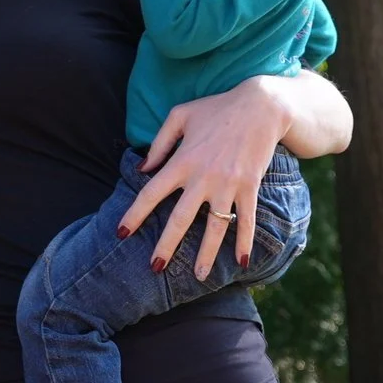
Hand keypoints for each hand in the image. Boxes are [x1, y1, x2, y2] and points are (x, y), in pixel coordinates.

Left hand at [117, 75, 289, 272]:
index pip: (151, 193)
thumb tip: (143, 170)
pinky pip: (246, 220)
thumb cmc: (216, 108)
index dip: (135, 215)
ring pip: (215, 227)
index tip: (121, 233)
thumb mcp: (180, 115)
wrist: (261, 106)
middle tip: (155, 268)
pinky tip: (241, 262)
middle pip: (180, 219)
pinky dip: (244, 242)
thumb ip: (160, 143)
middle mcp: (203, 177)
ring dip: (206, 254)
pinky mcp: (249, 187)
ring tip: (198, 277)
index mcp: (182, 161)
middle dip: (166, 246)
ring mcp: (228, 185)